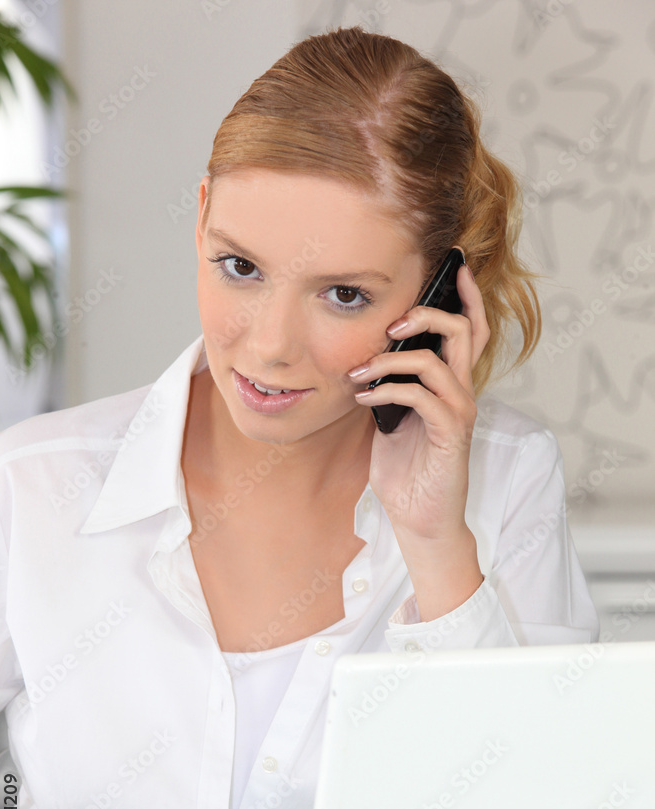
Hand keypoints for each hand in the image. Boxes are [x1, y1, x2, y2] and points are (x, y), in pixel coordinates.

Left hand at [349, 261, 489, 545]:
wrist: (419, 520)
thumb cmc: (406, 471)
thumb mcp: (391, 419)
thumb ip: (388, 386)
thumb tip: (362, 356)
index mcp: (451, 385)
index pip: (470, 330)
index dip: (466, 296)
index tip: (452, 266)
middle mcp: (462, 393)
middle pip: (464, 331)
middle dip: (427, 313)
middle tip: (392, 323)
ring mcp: (458, 413)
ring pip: (436, 360)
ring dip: (392, 358)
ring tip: (360, 370)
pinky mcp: (449, 435)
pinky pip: (421, 396)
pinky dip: (387, 391)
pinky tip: (363, 399)